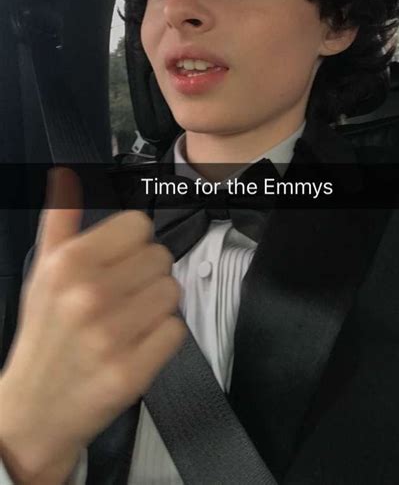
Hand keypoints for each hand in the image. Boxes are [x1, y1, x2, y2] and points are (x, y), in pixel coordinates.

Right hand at [0, 167, 185, 478]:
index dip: (133, 243)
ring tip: (130, 321)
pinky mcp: (132, 370)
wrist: (35, 410)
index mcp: (68, 263)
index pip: (138, 225)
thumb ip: (60, 221)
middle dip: (146, 276)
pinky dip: (162, 338)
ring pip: (172, 292)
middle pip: (161, 257)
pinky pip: (176, 331)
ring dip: (157, 306)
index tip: (119, 262)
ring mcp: (111, 334)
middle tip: (122, 297)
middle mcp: (89, 294)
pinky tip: (137, 344)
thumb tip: (66, 175)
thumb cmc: (45, 334)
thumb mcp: (42, 272)